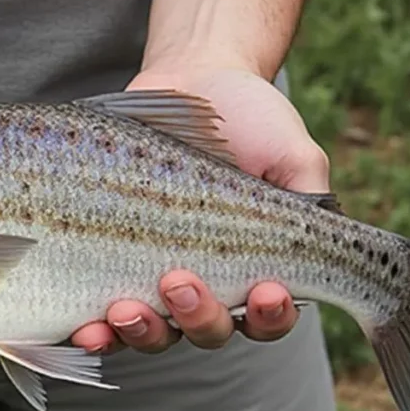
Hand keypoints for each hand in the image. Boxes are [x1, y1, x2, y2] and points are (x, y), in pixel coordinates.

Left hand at [70, 64, 330, 353]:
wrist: (193, 78)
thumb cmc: (253, 119)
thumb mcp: (293, 154)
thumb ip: (312, 199)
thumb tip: (323, 239)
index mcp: (258, 269)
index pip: (268, 317)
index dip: (270, 317)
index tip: (268, 290)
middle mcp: (209, 283)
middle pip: (207, 331)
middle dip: (197, 317)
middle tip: (179, 281)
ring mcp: (155, 277)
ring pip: (154, 331)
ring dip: (142, 330)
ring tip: (126, 308)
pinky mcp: (108, 265)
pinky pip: (100, 314)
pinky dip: (95, 331)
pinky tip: (86, 329)